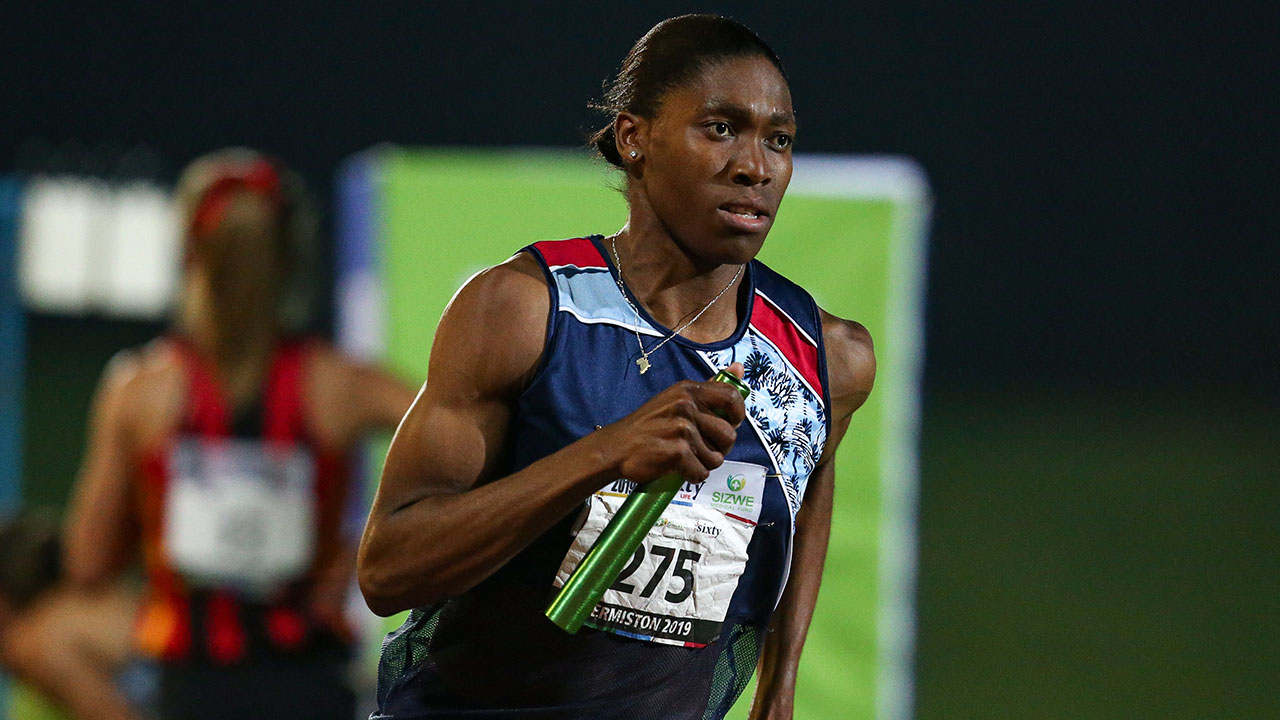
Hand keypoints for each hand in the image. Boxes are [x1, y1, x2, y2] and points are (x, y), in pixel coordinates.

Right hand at [599, 363, 746, 483]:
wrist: (616, 448)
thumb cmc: (649, 425)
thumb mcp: (676, 398)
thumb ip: (708, 387)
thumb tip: (739, 367)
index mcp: (688, 390)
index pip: (731, 396)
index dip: (737, 415)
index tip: (729, 424)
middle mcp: (686, 406)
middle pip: (728, 434)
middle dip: (720, 448)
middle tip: (702, 449)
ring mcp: (682, 429)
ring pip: (716, 457)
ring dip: (705, 464)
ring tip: (687, 458)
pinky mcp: (677, 452)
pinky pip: (701, 472)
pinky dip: (692, 476)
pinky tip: (678, 469)